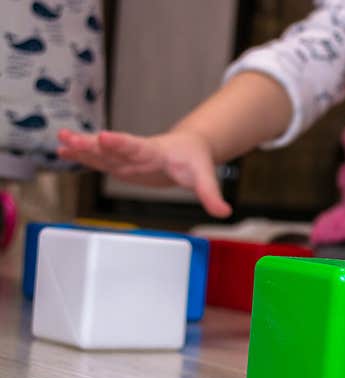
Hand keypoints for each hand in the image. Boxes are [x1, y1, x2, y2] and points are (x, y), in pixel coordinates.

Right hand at [57, 129, 231, 217]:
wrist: (188, 148)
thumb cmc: (194, 162)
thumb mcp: (204, 178)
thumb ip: (211, 195)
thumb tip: (224, 212)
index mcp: (155, 152)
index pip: (136, 147)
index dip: (121, 143)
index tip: (105, 136)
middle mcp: (137, 152)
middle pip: (112, 148)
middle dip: (92, 144)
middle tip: (70, 137)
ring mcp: (127, 157)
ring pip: (101, 152)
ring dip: (81, 147)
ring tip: (59, 141)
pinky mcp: (121, 163)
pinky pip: (99, 159)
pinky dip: (82, 156)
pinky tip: (62, 150)